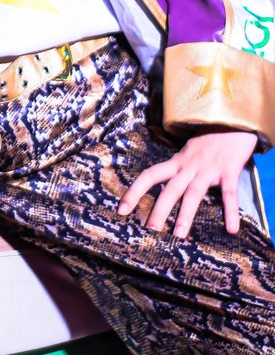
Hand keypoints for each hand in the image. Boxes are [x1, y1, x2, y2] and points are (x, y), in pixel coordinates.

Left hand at [118, 129, 257, 237]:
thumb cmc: (210, 138)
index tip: (121, 210)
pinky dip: (231, 211)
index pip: (150, 176)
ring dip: (186, 215)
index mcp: (177, 162)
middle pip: (170, 189)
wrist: (232, 119)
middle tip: (150, 230)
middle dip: (159, 210)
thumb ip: (181, 168)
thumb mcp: (190, 151)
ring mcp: (209, 168)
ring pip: (193, 193)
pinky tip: (231, 229)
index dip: (134, 192)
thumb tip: (170, 190)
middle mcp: (189, 166)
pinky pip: (229, 193)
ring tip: (179, 235)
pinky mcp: (230, 169)